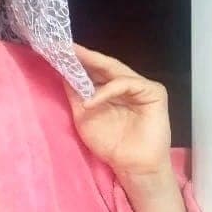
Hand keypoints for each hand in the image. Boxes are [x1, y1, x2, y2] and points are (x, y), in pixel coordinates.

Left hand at [62, 43, 171, 177]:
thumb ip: (75, 94)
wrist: (131, 165)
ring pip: (115, 70)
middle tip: (65, 46)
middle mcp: (125, 84)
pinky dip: (107, 91)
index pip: (94, 69)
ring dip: (92, 66)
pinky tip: (90, 101)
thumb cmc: (109, 144)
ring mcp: (140, 86)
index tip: (58, 49)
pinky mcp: (154, 92)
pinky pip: (126, 84)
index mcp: (110, 88)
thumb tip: (62, 71)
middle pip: (104, 65)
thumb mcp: (83, 116)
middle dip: (84, 56)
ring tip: (71, 64)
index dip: (77, 60)